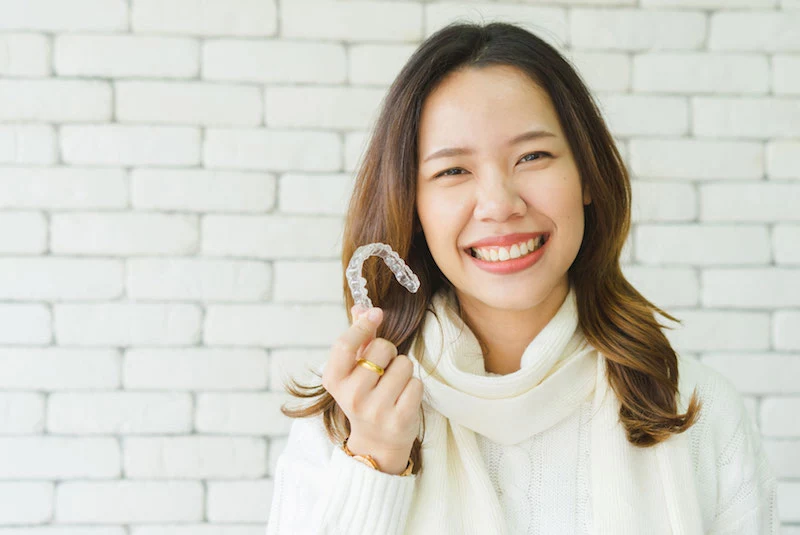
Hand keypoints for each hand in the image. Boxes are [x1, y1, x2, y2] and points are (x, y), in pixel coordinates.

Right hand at [321, 304, 422, 473]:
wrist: (376, 442)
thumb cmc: (364, 396)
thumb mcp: (353, 370)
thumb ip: (357, 338)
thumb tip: (362, 307)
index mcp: (335, 381)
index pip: (345, 345)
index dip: (363, 325)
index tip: (376, 314)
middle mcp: (353, 396)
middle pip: (382, 348)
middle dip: (389, 352)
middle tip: (383, 369)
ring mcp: (376, 410)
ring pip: (404, 364)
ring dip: (403, 370)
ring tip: (393, 386)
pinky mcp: (400, 419)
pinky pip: (417, 383)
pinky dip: (414, 387)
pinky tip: (403, 399)